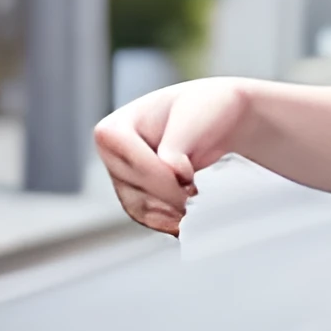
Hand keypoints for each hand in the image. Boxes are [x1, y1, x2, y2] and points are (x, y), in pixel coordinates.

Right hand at [93, 74, 252, 236]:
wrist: (218, 120)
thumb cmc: (205, 109)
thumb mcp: (193, 118)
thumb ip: (176, 146)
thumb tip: (173, 172)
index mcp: (115, 127)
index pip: (131, 163)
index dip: (160, 177)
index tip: (189, 178)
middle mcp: (112, 154)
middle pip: (134, 189)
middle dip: (169, 195)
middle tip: (197, 193)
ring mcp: (122, 176)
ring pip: (139, 209)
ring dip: (169, 212)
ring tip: (196, 202)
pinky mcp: (137, 193)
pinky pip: (146, 217)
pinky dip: (167, 221)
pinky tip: (187, 218)